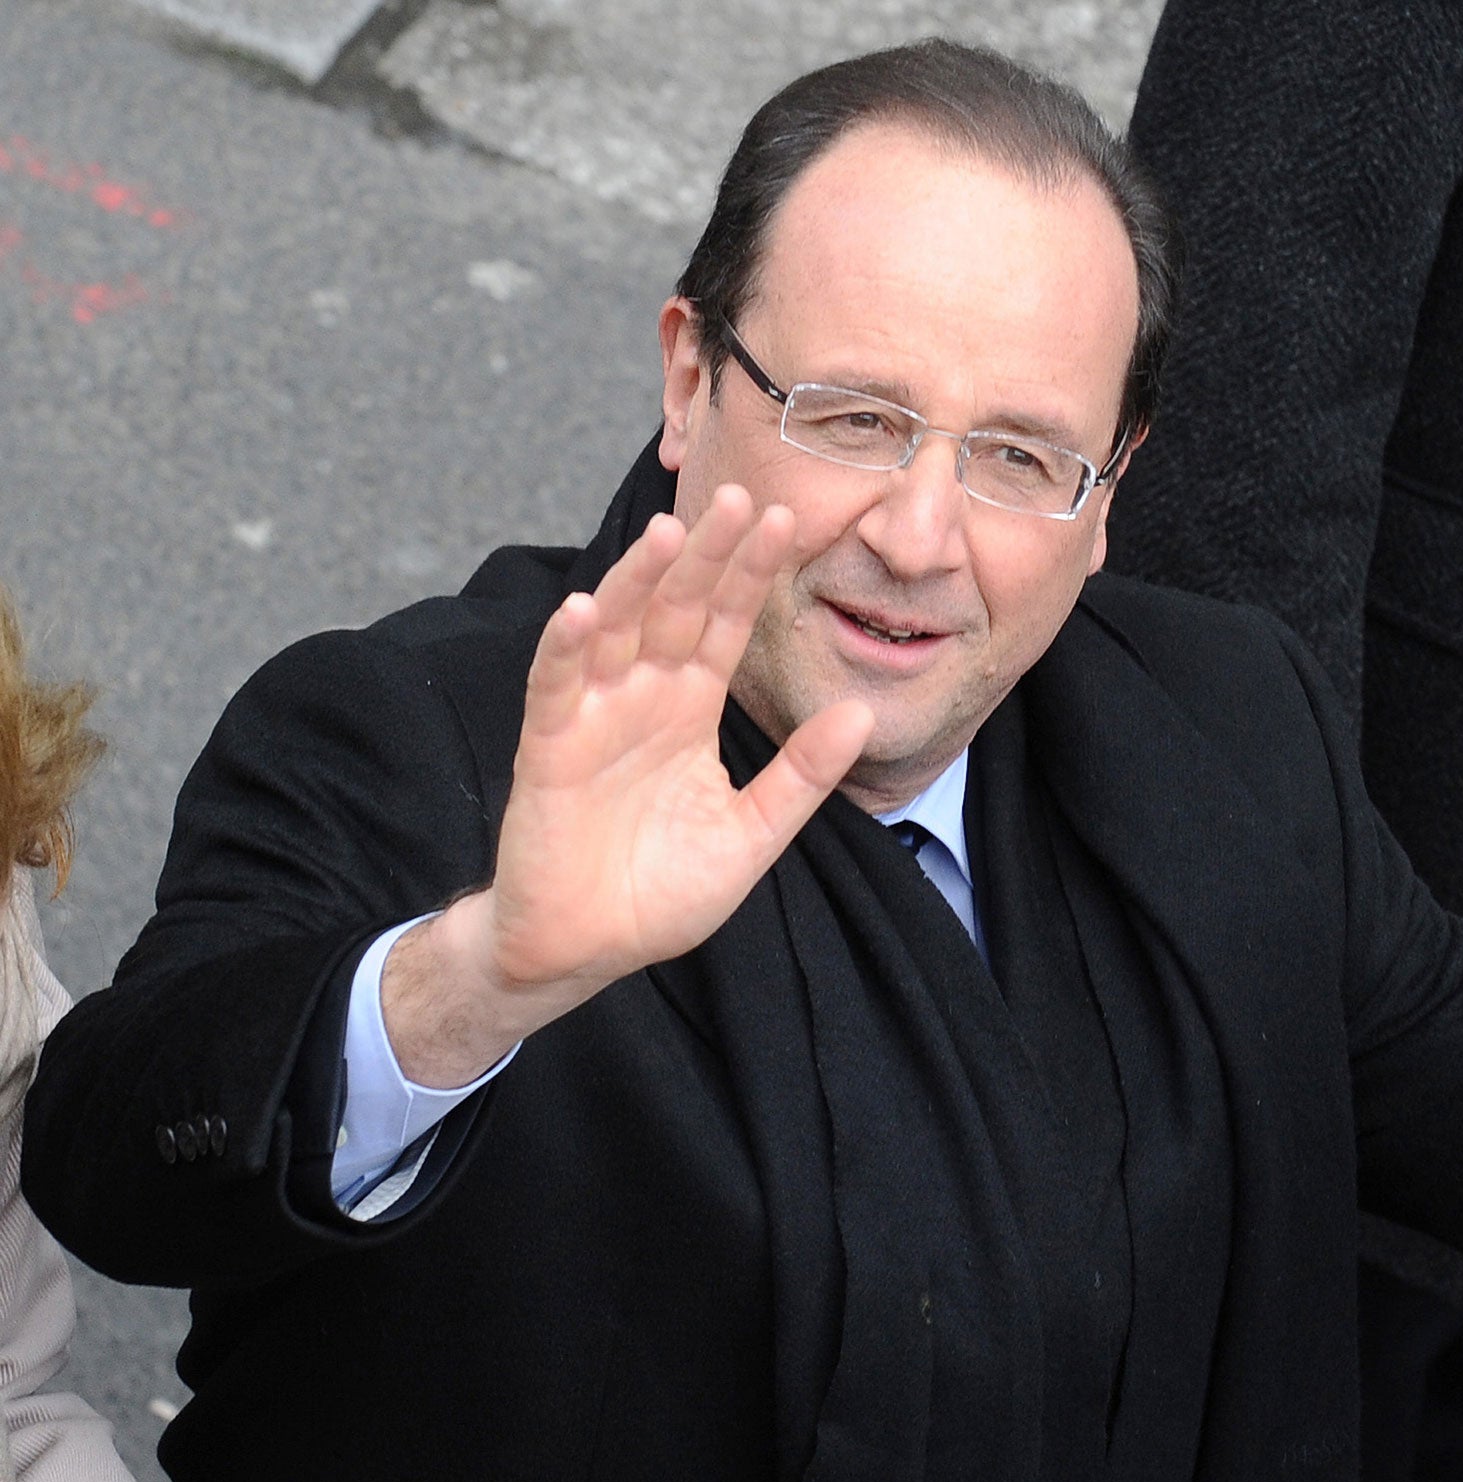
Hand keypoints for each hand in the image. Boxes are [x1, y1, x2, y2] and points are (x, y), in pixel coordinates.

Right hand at [384, 485, 871, 1085]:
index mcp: (691, 709)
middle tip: (740, 496)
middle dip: (706, 554)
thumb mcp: (752, 832)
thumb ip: (802, 775)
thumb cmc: (661, 893)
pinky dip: (566, 647)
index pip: (725, 625)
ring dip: (638, 580)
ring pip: (617, 630)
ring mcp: (592, 717)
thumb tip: (860, 712)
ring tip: (669, 529)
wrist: (587, 950)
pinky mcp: (547, 749)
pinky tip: (584, 608)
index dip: (750, 575)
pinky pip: (555, 686)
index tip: (786, 521)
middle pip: (677, 609)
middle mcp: (643, 698)